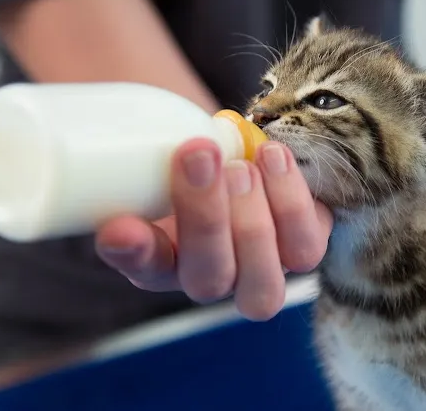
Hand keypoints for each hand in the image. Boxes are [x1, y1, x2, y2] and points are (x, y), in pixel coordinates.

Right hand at [94, 139, 332, 320]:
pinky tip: (273, 158)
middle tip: (199, 158)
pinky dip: (291, 203)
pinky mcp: (303, 248)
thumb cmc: (196, 154)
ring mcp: (261, 271)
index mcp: (159, 260)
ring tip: (243, 167)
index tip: (120, 228)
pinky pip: (305, 248)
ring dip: (251, 223)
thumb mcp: (165, 154)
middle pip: (208, 280)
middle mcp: (210, 277)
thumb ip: (149, 159)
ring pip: (260, 283)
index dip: (132, 254)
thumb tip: (145, 143)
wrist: (246, 152)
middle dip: (205, 220)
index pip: (142, 268)